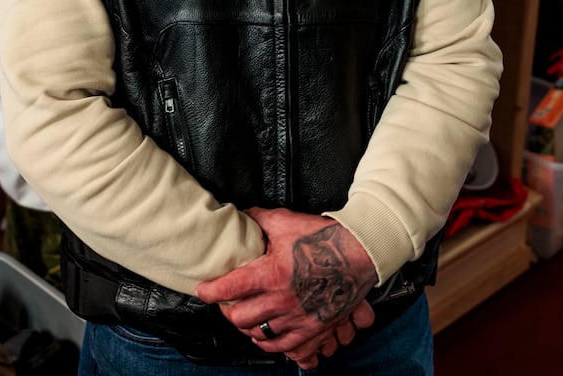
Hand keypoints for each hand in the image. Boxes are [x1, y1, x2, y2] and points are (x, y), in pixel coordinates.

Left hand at [196, 208, 377, 368]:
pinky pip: (285, 348)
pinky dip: (271, 344)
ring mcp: (299, 318)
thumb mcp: (285, 221)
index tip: (202, 291)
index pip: (229, 289)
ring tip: (243, 319)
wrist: (360, 253)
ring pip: (260, 335)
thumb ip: (258, 219)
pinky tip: (265, 336)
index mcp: (272, 274)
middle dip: (227, 312)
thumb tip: (238, 214)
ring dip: (247, 329)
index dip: (209, 291)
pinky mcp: (314, 329)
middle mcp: (282, 300)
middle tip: (225, 304)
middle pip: (240, 318)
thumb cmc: (323, 237)